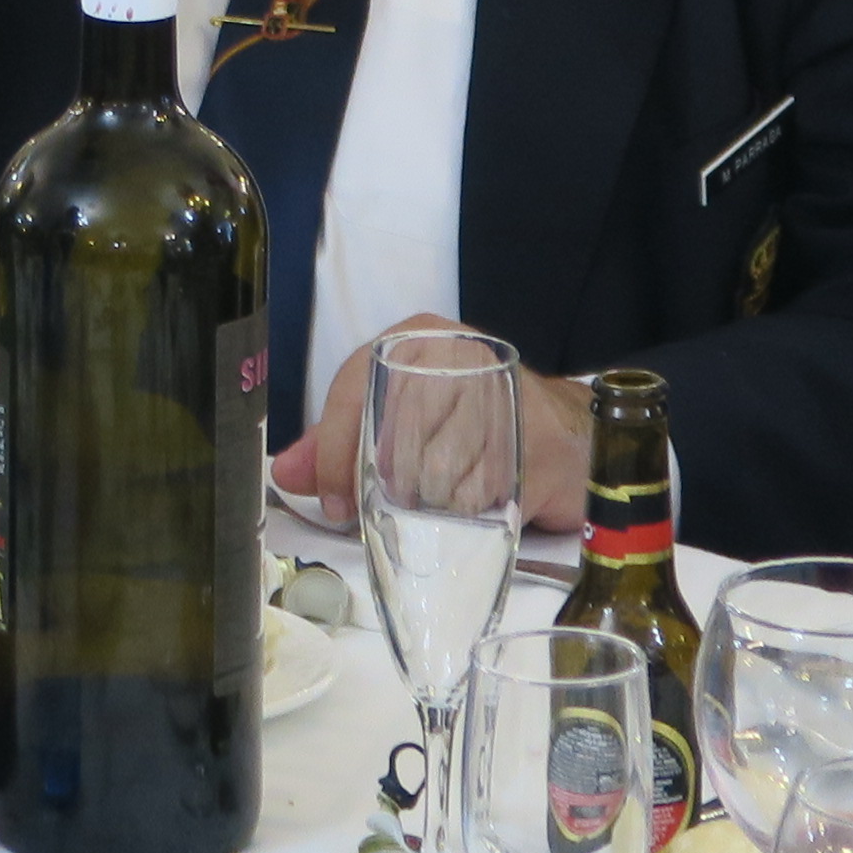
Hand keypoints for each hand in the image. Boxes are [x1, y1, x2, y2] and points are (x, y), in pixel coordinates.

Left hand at [265, 316, 590, 526]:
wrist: (568, 437)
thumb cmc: (472, 423)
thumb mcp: (401, 417)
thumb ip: (338, 443)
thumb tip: (285, 471)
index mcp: (418, 339)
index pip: (356, 387)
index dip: (334, 451)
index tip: (332, 500)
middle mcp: (459, 355)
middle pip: (392, 434)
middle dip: (376, 484)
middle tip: (375, 512)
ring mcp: (503, 397)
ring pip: (433, 470)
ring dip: (425, 503)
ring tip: (435, 505)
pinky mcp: (538, 444)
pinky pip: (479, 494)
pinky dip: (466, 513)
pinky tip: (472, 508)